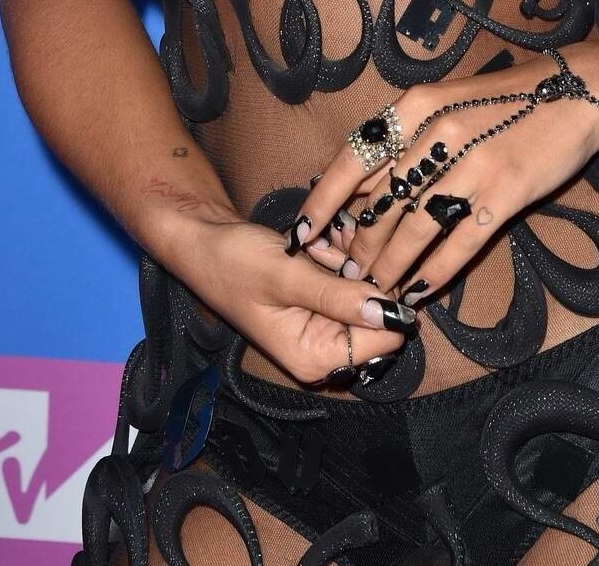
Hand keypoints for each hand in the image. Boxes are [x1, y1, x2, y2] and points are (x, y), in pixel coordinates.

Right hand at [173, 213, 418, 384]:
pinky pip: (351, 278)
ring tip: (318, 242)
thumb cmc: (236, 263)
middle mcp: (325, 348)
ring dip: (351, 259)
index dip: (385, 300)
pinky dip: (342, 255)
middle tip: (333, 244)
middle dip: (364, 273)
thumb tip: (393, 315)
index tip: (363, 262)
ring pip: (368, 289)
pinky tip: (318, 242)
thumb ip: (338, 298)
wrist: (206, 244)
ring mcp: (325, 325)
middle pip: (379, 312)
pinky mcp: (322, 303)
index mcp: (316, 357)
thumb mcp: (286, 277)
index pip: (384, 339)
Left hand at [294, 57, 598, 304]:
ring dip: (391, 266)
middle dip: (359, 245)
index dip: (323, 202)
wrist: (575, 92)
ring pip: (415, 229)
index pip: (353, 160)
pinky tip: (420, 291)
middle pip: (382, 203)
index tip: (302, 234)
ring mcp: (474, 164)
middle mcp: (438, 133)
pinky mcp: (506, 192)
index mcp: (417, 106)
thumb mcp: (446, 102)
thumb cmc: (503, 100)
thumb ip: (407, 139)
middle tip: (346, 272)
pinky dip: (435, 272)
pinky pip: (460, 242)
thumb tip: (360, 184)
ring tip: (377, 289)